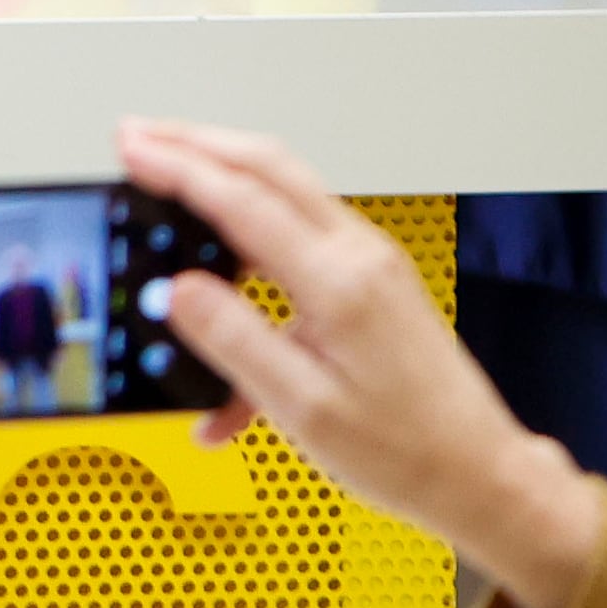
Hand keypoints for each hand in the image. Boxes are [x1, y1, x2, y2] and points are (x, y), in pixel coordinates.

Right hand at [115, 120, 605, 607]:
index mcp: (341, 284)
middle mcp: (360, 257)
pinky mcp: (371, 280)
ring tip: (167, 168)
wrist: (477, 472)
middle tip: (136, 135)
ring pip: (285, 187)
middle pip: (268, 167)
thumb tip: (176, 292)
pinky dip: (249, 216)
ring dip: (222, 168)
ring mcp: (370, 263)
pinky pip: (299, 228)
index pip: (243, 202)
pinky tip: (218, 257)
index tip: (130, 148)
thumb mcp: (302, 409)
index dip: (177, 168)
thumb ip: (233, 342)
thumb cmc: (406, 451)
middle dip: (195, 142)